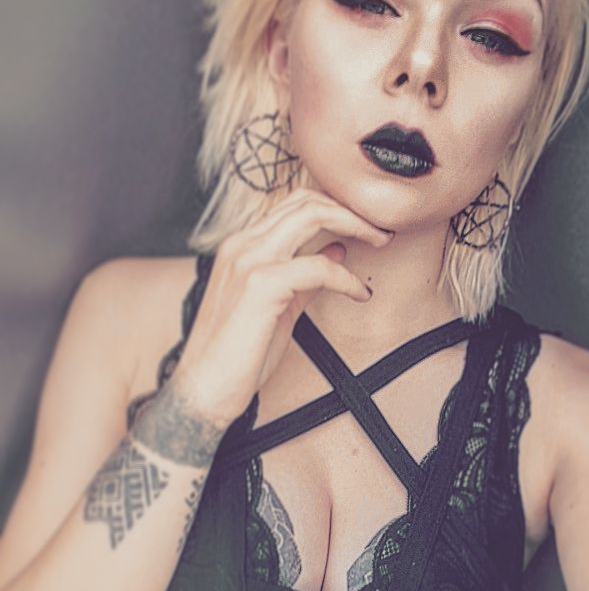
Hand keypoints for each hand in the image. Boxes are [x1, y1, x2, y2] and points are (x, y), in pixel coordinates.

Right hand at [170, 189, 392, 426]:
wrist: (204, 390)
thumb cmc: (238, 355)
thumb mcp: (280, 307)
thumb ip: (306, 277)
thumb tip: (337, 250)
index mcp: (242, 246)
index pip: (294, 204)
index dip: (335, 207)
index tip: (367, 225)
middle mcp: (242, 244)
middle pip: (305, 200)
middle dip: (350, 209)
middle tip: (381, 229)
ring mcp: (248, 261)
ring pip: (310, 216)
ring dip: (354, 225)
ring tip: (380, 241)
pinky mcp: (260, 286)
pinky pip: (317, 267)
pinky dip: (346, 277)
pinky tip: (360, 293)